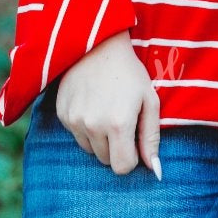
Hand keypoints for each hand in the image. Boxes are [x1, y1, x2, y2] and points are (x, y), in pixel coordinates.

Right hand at [55, 30, 162, 177]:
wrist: (98, 44)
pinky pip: (76, 135)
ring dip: (100, 138)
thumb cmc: (130, 73)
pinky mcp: (62, 114)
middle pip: (106, 161)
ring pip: (90, 150)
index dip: (131, 157)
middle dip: (116, 147)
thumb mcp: (149, 100)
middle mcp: (93, 126)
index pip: (122, 167)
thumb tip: (155, 172)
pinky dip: (85, 127)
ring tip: (106, 110)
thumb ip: (151, 138)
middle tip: (121, 119)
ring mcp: (75, 120)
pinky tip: (92, 104)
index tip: (134, 139)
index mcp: (119, 124)